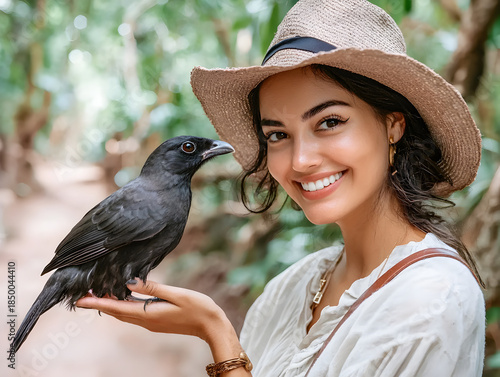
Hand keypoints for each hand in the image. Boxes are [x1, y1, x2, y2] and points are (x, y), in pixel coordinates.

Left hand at [75, 279, 228, 342]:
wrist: (212, 326)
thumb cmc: (198, 308)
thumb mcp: (176, 294)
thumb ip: (153, 288)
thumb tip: (129, 282)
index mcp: (149, 314)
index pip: (117, 308)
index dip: (97, 303)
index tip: (80, 299)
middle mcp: (147, 321)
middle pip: (117, 312)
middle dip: (99, 304)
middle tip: (81, 295)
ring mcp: (152, 323)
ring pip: (124, 314)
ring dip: (110, 305)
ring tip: (97, 295)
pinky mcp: (157, 321)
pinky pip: (134, 314)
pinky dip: (123, 306)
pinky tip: (122, 299)